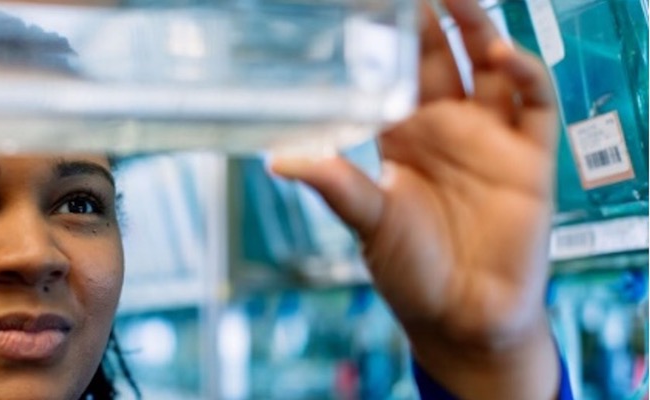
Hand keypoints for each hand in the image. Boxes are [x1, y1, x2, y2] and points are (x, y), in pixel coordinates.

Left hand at [273, 0, 559, 397]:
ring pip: (490, 68)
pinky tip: (501, 55)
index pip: (396, 70)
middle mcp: (447, 129)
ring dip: (478, 29)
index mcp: (404, 136)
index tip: (370, 2)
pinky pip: (535, 105)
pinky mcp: (530, 160)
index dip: (390, 34)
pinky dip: (524, 74)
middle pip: (442, 56)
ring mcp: (490, 140)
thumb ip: (335, 185)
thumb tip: (282, 158)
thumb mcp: (366, 222)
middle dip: (431, 18)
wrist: (461, 321)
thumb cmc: (411, 273)